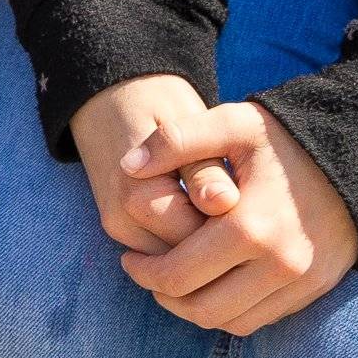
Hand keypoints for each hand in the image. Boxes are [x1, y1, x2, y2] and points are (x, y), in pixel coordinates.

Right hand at [67, 74, 242, 255]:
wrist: (109, 99)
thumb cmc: (159, 106)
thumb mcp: (188, 126)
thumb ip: (204, 169)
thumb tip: (224, 204)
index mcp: (137, 193)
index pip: (200, 238)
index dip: (232, 225)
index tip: (248, 198)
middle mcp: (121, 220)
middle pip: (188, 256)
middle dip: (218, 238)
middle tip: (237, 200)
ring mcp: (118, 229)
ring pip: (176, 259)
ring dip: (202, 242)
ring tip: (218, 205)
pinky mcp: (120, 232)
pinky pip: (164, 251)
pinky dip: (185, 238)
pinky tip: (199, 211)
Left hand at [108, 97, 357, 334]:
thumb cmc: (286, 138)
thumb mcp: (231, 124)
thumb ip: (175, 140)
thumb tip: (127, 167)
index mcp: (250, 228)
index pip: (177, 276)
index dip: (143, 272)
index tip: (128, 258)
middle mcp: (279, 266)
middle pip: (201, 308)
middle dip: (164, 295)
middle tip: (147, 272)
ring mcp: (302, 283)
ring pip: (231, 322)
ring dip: (195, 309)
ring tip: (176, 280)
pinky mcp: (316, 289)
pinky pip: (262, 319)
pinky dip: (230, 310)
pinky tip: (213, 282)